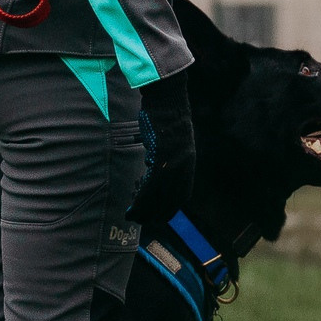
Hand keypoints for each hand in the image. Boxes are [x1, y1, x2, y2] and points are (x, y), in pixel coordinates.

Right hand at [131, 74, 195, 225]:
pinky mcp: (163, 156)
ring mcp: (175, 162)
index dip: (170, 208)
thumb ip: (166, 156)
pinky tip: (133, 204)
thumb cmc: (164, 115)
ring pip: (160, 195)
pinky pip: (151, 185)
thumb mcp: (171, 141)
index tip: (159, 217)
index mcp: (188, 162)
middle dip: (157, 214)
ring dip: (146, 209)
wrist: (166, 98)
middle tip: (143, 222)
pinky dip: (142, 198)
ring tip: (133, 216)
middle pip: (172, 199)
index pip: (182, 194)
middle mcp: (184, 165)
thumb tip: (152, 167)